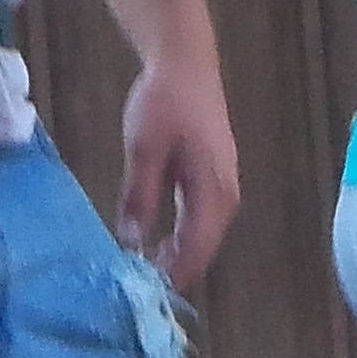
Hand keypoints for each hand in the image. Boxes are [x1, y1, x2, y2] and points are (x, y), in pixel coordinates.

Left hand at [117, 39, 241, 287]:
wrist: (185, 62)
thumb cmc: (165, 101)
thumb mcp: (143, 149)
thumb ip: (139, 196)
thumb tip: (131, 240)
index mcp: (214, 191)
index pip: (195, 249)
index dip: (171, 275)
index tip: (143, 295)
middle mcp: (225, 195)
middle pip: (201, 247)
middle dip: (172, 269)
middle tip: (135, 288)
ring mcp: (221, 187)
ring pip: (200, 235)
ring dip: (174, 253)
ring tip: (140, 271)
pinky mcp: (212, 178)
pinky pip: (197, 219)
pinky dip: (178, 234)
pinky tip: (152, 241)